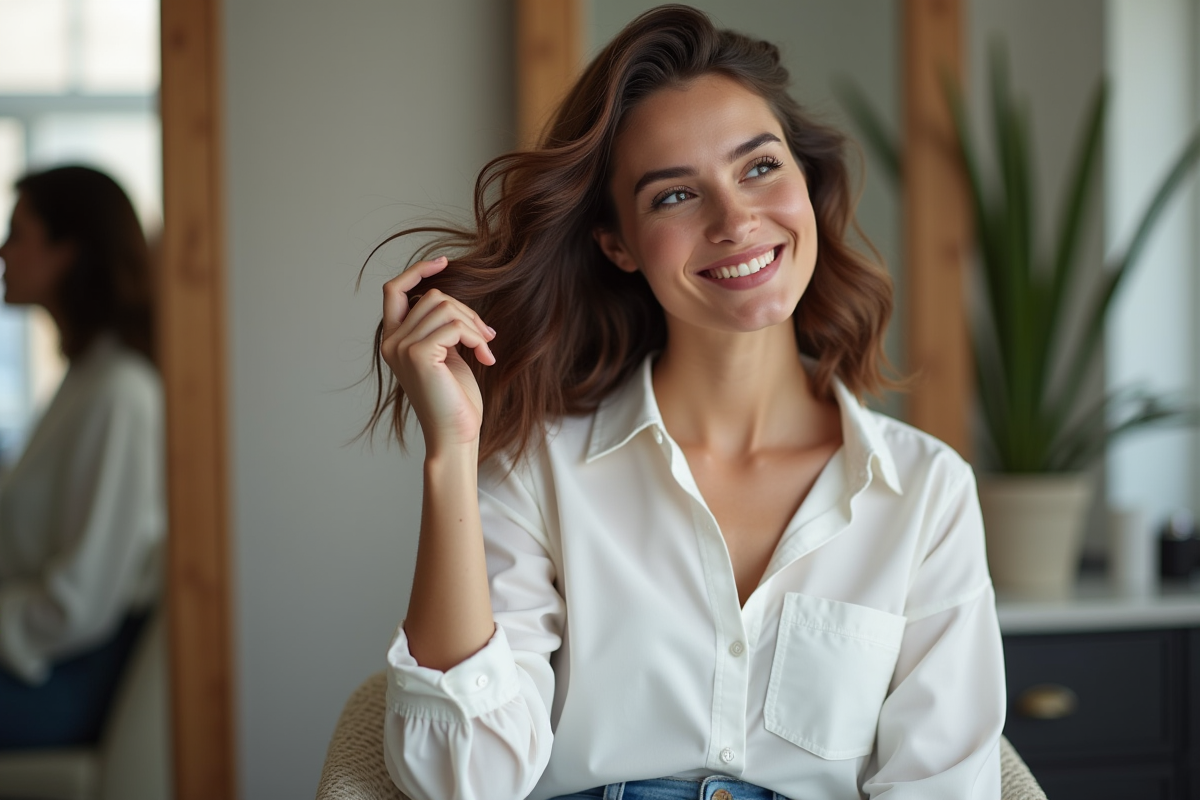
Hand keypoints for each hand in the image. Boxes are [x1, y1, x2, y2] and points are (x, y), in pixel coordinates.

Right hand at [381, 256, 495, 452]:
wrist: (456, 434)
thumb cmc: (455, 399)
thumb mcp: (446, 355)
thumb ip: (441, 328)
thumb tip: (454, 301)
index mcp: (393, 340)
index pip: (393, 289)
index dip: (417, 270)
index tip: (445, 262)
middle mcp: (391, 341)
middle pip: (432, 296)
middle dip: (466, 311)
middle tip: (487, 336)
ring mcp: (401, 347)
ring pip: (446, 307)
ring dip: (474, 326)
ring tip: (485, 350)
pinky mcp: (418, 355)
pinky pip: (454, 325)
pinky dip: (475, 337)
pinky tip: (485, 359)